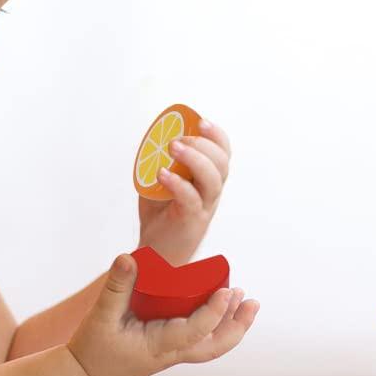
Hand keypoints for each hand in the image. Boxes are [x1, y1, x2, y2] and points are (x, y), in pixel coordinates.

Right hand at [68, 252, 256, 375]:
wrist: (82, 374)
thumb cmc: (91, 348)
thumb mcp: (100, 315)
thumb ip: (116, 286)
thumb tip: (128, 257)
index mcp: (158, 346)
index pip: (194, 332)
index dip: (213, 312)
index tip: (227, 291)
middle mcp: (171, 352)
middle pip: (214, 347)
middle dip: (237, 326)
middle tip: (252, 301)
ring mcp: (172, 352)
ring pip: (211, 345)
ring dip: (232, 325)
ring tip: (246, 300)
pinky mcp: (168, 348)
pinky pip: (200, 338)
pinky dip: (215, 324)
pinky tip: (222, 305)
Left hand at [137, 118, 231, 265]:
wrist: (155, 253)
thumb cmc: (160, 216)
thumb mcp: (161, 182)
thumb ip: (163, 161)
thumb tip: (152, 136)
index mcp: (207, 181)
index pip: (223, 154)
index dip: (217, 136)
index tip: (201, 122)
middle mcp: (211, 193)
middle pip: (221, 164)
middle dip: (205, 144)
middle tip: (179, 138)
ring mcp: (204, 207)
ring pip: (212, 180)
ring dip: (194, 159)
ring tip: (172, 147)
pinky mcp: (191, 222)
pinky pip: (191, 199)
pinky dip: (177, 184)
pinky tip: (162, 174)